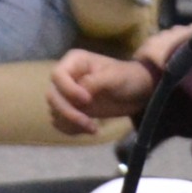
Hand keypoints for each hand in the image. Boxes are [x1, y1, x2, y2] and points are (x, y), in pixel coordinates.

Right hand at [46, 41, 166, 136]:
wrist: (138, 93)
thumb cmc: (128, 78)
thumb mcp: (114, 77)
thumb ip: (95, 82)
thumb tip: (79, 92)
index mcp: (74, 61)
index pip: (57, 75)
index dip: (68, 89)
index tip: (87, 100)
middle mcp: (67, 76)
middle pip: (53, 96)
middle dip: (68, 112)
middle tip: (89, 123)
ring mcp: (67, 94)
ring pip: (55, 110)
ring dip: (70, 123)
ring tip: (93, 128)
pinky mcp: (72, 109)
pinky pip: (60, 121)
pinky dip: (71, 129)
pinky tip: (88, 130)